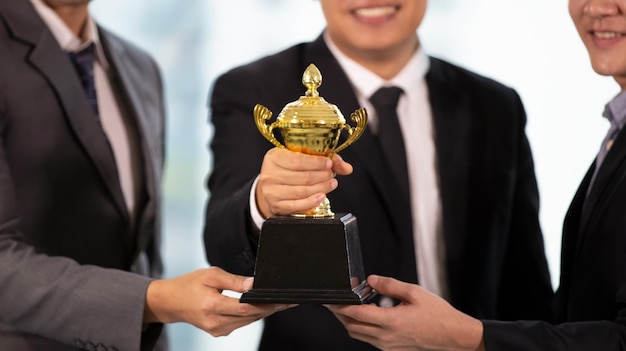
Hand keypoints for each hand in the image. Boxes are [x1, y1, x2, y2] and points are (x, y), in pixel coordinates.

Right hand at [143, 266, 293, 335]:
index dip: (267, 304)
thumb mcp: (212, 274)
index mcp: (212, 305)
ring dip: (264, 312)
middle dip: (271, 308)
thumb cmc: (190, 284)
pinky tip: (263, 306)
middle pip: (251, 316)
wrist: (171, 302)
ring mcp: (218, 330)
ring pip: (248, 321)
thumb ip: (235, 280)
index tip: (283, 299)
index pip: (246, 308)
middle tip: (289, 299)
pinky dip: (253, 315)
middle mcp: (216, 322)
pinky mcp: (219, 332)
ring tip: (281, 302)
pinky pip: (241, 323)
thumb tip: (255, 283)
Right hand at [255, 148, 352, 217]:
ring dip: (321, 188)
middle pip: (302, 177)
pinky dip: (312, 202)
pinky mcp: (276, 205)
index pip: (298, 160)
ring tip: (331, 184)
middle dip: (322, 176)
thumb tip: (346, 168)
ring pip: (302, 191)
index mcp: (274, 157)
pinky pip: (297, 205)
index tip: (329, 163)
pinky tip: (322, 196)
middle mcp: (270, 174)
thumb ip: (324, 160)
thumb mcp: (300, 158)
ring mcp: (272, 191)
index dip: (317, 163)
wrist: (271, 187)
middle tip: (332, 175)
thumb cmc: (287, 169)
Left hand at [327, 275, 484, 350]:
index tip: (331, 298)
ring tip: (348, 306)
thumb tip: (370, 280)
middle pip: (351, 327)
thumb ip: (390, 285)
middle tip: (334, 301)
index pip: (356, 314)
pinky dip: (362, 328)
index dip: (340, 306)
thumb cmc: (438, 314)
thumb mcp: (414, 292)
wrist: (453, 336)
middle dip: (339, 314)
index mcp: (392, 321)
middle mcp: (387, 337)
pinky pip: (369, 340)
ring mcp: (388, 346)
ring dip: (349, 322)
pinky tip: (367, 316)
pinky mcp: (392, 350)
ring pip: (358, 335)